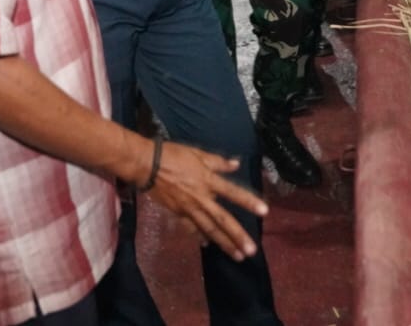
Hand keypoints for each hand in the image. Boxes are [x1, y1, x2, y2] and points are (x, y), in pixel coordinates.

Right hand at [144, 141, 266, 260]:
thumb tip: (236, 164)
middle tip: (251, 251)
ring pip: (209, 230)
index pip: (233, 192)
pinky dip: (200, 237)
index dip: (249, 201)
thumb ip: (218, 161)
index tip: (264, 211)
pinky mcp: (178, 214)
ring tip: (237, 256)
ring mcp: (189, 209)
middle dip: (237, 236)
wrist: (147, 166)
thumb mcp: (197, 153)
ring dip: (224, 244)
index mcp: (208, 181)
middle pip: (222, 220)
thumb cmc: (173, 155)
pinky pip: (192, 228)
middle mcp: (201, 198)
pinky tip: (208, 245)